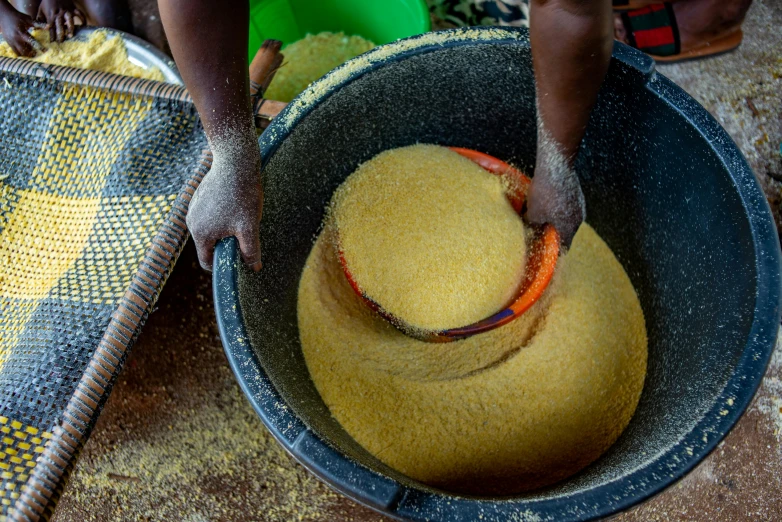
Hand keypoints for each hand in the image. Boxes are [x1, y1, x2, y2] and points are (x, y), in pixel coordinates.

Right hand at [0, 6, 42, 56]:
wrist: (4, 16)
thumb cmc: (18, 17)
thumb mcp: (28, 19)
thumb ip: (38, 24)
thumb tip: (48, 26)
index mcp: (21, 32)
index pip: (32, 42)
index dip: (39, 47)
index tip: (45, 51)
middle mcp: (16, 38)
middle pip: (25, 51)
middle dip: (32, 54)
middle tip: (38, 54)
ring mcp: (11, 41)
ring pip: (19, 53)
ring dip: (26, 55)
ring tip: (32, 54)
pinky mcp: (8, 42)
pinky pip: (15, 51)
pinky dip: (21, 53)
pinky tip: (26, 52)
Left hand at [36, 0, 82, 41]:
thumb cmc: (47, 2)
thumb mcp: (41, 10)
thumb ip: (40, 19)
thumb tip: (37, 29)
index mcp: (51, 15)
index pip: (51, 26)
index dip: (51, 34)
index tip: (52, 42)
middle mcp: (59, 14)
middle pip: (60, 25)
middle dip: (60, 33)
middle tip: (61, 41)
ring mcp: (67, 11)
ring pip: (70, 20)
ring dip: (70, 28)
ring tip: (71, 35)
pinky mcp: (74, 8)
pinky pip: (80, 14)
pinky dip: (83, 20)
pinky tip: (84, 25)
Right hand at [186, 144, 263, 271]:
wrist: (235, 161)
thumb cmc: (242, 195)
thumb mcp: (250, 227)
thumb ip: (250, 251)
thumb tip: (254, 268)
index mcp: (200, 233)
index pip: (206, 261)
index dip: (222, 265)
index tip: (238, 260)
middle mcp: (191, 222)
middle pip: (208, 245)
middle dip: (226, 244)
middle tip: (244, 233)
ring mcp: (193, 207)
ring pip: (209, 229)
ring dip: (225, 229)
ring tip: (241, 215)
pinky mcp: (199, 196)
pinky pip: (209, 214)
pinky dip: (221, 215)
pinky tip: (235, 203)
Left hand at [525, 132, 585, 248]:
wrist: (556, 164)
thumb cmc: (544, 192)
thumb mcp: (533, 214)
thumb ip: (532, 229)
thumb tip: (529, 235)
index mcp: (569, 227)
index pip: (564, 248)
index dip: (553, 252)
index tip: (545, 253)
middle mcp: (578, 218)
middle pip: (566, 234)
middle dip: (552, 235)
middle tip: (539, 233)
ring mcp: (580, 205)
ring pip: (567, 219)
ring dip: (555, 221)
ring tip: (540, 215)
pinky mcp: (577, 194)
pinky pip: (567, 207)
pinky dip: (558, 209)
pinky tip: (547, 202)